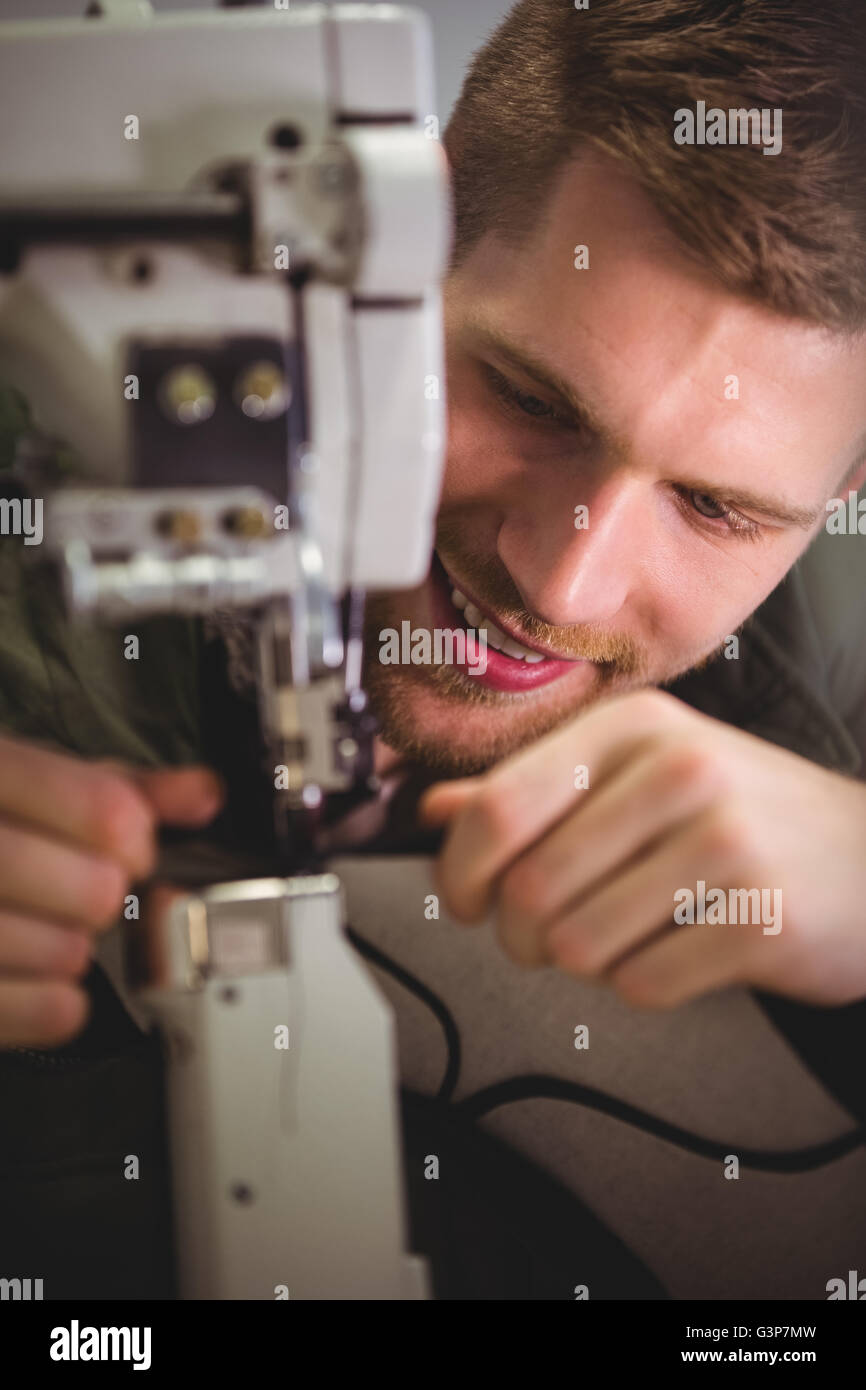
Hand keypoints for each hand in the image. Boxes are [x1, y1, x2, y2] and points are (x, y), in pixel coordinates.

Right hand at [0, 732, 222, 1046]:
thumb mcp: (29, 777)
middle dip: (104, 897)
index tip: (132, 845)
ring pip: (61, 952)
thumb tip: (203, 794)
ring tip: (49, 930)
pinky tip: (47, 984)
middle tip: (85, 890)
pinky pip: (13, 1011)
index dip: (137, 838)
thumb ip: (115, 784)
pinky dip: (48, 1007)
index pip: (105, 808)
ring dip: (72, 950)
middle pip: (93, 889)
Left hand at [421, 689, 865, 1007]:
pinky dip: (642, 983)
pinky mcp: (762, 919)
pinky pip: (643, 984)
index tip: (466, 899)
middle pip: (530, 888)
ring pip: (578, 944)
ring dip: (582, 962)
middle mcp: (678, 771)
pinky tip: (673, 953)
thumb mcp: (638, 773)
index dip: (460, 870)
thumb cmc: (742, 813)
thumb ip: (532, 788)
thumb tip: (435, 809)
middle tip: (542, 936)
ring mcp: (726, 842)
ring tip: (619, 937)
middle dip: (519, 933)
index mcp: (633, 728)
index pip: (498, 807)